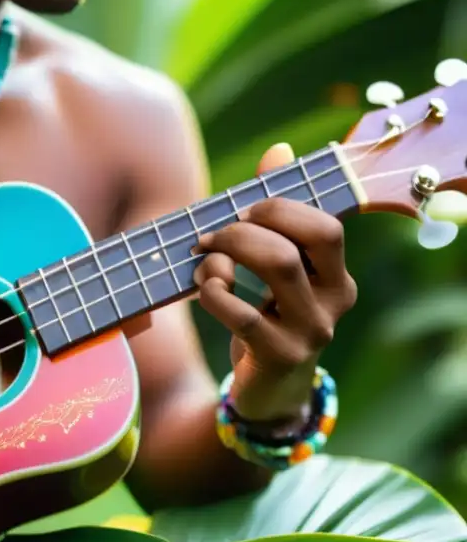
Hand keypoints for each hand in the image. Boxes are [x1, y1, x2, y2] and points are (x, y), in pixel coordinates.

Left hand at [194, 142, 357, 420]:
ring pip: (278, 268)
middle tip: (211, 236)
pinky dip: (214, 293)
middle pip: (299, 242)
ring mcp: (311, 332)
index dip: (280, 209)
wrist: (269, 391)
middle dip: (245, 229)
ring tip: (205, 262)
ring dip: (229, 254)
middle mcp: (334, 302)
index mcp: (337, 276)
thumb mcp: (277, 271)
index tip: (242, 213)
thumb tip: (278, 150)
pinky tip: (204, 289)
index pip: (325, 226)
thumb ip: (277, 215)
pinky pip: (244, 314)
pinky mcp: (279, 357)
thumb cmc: (270, 318)